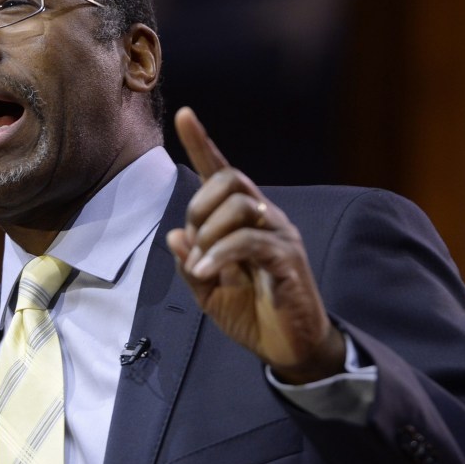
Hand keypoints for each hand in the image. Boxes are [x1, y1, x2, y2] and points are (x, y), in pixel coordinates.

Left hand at [166, 107, 344, 383]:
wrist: (288, 348)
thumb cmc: (251, 313)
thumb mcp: (208, 292)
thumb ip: (191, 263)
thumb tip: (175, 235)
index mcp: (243, 221)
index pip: (222, 172)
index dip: (202, 143)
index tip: (184, 115)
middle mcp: (265, 218)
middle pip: (230, 178)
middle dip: (200, 205)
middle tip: (196, 243)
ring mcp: (280, 235)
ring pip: (240, 205)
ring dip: (210, 234)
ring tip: (204, 268)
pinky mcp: (287, 259)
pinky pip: (249, 241)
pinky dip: (220, 255)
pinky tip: (207, 274)